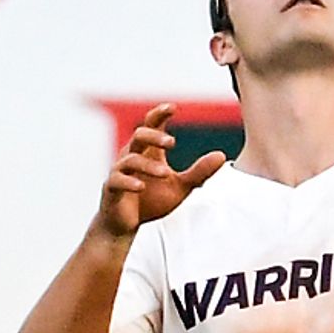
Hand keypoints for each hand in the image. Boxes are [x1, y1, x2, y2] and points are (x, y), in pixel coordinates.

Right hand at [94, 109, 222, 239]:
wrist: (125, 224)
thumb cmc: (152, 200)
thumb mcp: (181, 187)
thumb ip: (199, 172)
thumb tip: (221, 155)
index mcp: (148, 153)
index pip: (151, 126)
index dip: (159, 115)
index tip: (173, 108)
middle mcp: (132, 157)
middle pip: (139, 136)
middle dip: (154, 136)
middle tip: (172, 142)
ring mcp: (119, 172)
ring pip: (129, 159)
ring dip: (148, 165)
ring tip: (166, 173)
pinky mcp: (111, 189)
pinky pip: (116, 180)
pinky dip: (129, 182)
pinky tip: (141, 186)